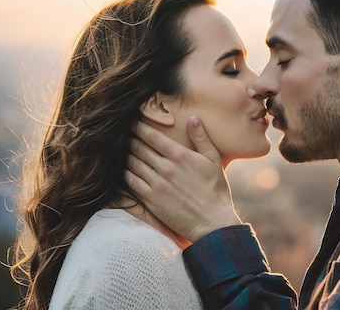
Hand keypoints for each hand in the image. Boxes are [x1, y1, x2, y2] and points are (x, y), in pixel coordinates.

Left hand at [125, 116, 241, 241]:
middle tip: (125, 135)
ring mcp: (156, 184)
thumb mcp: (213, 160)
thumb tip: (193, 118)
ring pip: (132, 163)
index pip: (152, 136)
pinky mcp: (150, 199)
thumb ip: (201, 138)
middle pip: (138, 147)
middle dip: (130, 139)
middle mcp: (165, 167)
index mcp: (180, 155)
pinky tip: (125, 170)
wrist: (212, 222)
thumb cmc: (216, 190)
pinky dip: (126, 173)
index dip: (139, 127)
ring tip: (123, 151)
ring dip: (126, 155)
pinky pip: (131, 181)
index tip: (133, 122)